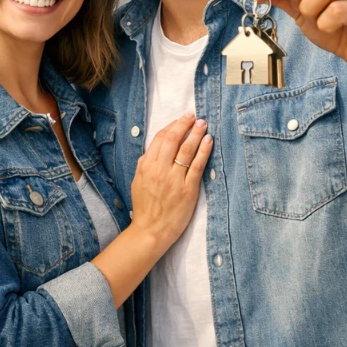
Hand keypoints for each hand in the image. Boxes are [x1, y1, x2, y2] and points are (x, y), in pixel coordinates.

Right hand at [129, 112, 211, 249]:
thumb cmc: (145, 207)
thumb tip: (155, 148)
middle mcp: (160, 169)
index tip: (181, 119)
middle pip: (173, 140)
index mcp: (146, 166)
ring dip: (196, 134)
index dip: (172, 126)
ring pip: (186, 150)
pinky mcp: (188, 189)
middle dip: (184, 125)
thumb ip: (145, 164)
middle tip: (194, 116)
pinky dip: (204, 151)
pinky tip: (208, 141)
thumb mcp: (138, 181)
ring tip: (203, 124)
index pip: (160, 139)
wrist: (151, 230)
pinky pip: (197, 166)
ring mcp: (175, 179)